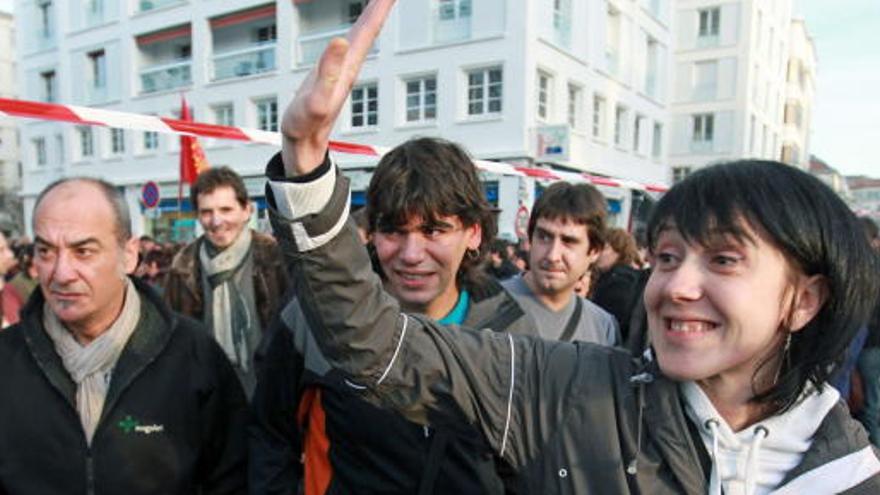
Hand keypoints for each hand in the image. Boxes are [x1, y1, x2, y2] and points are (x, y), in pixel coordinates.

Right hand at [280, 0, 396, 176]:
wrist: (303, 143)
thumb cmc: (306, 125)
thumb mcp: (316, 101)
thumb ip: (328, 72)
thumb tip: (341, 40)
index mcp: (348, 66)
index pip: (368, 30)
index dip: (379, 8)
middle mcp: (349, 64)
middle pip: (368, 28)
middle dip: (379, 7)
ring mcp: (341, 68)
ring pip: (361, 35)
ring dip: (371, 16)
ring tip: (380, 1)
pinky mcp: (331, 72)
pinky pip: (348, 44)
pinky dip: (357, 29)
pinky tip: (356, 29)